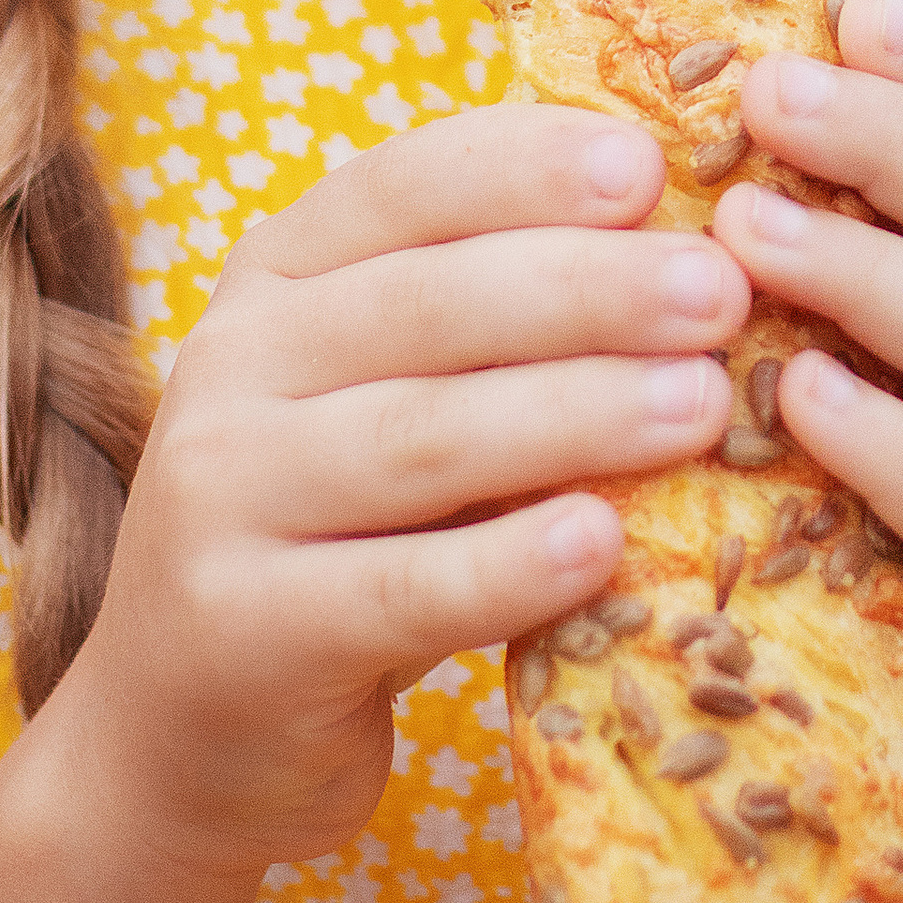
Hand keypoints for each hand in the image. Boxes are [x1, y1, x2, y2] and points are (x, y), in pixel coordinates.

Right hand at [59, 108, 751, 889]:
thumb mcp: (389, 396)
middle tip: (720, 291)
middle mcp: (231, 365)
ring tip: (703, 404)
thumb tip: (690, 243)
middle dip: (590, 288)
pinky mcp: (246, 633)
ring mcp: (222, 499)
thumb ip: (492, 324)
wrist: (182, 736)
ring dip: (576, 412)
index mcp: (274, 277)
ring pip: (424, 437)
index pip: (401, 186)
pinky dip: (508, 564)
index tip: (649, 167)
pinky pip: (399, 589)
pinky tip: (604, 543)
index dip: (525, 167)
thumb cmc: (341, 531)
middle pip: (430, 305)